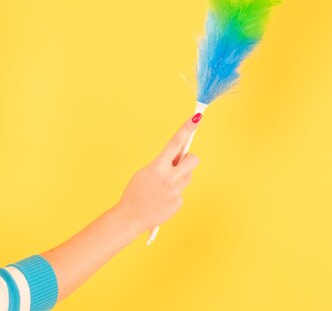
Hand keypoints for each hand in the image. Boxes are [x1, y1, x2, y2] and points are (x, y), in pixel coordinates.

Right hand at [115, 115, 201, 235]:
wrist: (129, 218)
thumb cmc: (136, 192)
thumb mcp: (145, 172)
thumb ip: (163, 163)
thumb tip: (180, 155)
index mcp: (157, 167)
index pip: (175, 143)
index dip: (187, 129)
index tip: (197, 117)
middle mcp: (168, 178)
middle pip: (193, 160)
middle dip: (190, 159)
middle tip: (181, 163)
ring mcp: (174, 191)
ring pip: (189, 176)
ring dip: (181, 177)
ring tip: (164, 186)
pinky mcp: (178, 203)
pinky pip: (182, 192)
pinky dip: (174, 194)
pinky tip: (162, 200)